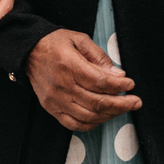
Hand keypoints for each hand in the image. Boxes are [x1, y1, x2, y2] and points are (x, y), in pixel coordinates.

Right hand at [26, 29, 140, 131]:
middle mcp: (62, 85)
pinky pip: (74, 124)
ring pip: (89, 116)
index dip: (119, 86)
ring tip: (122, 108)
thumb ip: (99, 57)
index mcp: (69, 65)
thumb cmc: (55, 43)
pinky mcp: (51, 108)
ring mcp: (56, 100)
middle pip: (97, 102)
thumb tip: (118, 74)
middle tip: (135, 102)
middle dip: (121, 104)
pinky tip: (103, 117)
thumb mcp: (79, 39)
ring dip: (110, 115)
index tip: (130, 84)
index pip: (100, 82)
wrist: (28, 51)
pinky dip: (92, 124)